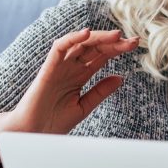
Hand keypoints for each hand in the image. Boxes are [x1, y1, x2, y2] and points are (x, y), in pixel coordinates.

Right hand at [3, 28, 138, 133]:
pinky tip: (87, 34)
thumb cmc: (53, 121)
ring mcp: (59, 66)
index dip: (118, 49)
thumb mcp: (84, 106)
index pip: (101, 56)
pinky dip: (72, 38)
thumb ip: (100, 91)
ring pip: (80, 44)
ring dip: (99, 37)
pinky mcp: (48, 68)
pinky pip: (59, 48)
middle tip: (134, 40)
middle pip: (95, 47)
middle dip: (114, 42)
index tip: (135, 46)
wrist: (32, 133)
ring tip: (117, 35)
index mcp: (80, 75)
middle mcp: (70, 67)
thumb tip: (120, 77)